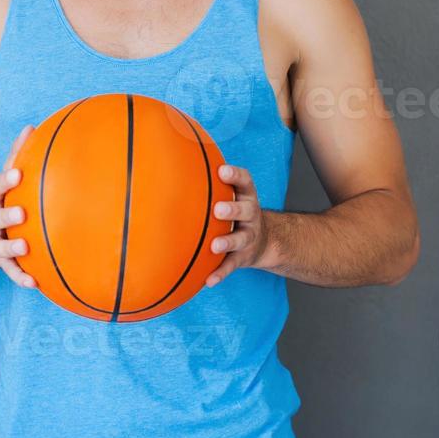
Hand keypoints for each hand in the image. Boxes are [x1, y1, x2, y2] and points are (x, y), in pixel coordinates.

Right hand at [0, 124, 36, 288]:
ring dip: (12, 246)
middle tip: (21, 212)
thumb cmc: (0, 202)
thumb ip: (17, 155)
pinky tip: (35, 283)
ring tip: (25, 246)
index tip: (18, 174)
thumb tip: (32, 126)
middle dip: (6, 215)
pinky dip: (21, 277)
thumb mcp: (4, 182)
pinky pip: (10, 271)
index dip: (5, 181)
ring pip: (0, 246)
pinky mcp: (0, 261)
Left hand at [205, 163, 271, 287]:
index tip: (222, 171)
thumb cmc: (235, 211)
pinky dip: (221, 273)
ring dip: (228, 242)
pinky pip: (231, 266)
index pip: (245, 181)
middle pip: (247, 209)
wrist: (264, 241)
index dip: (235, 175)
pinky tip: (208, 281)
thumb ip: (210, 180)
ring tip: (215, 245)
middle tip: (218, 209)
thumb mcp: (232, 193)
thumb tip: (174, 156)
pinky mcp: (243, 257)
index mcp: (246, 196)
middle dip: (233, 208)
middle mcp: (251, 215)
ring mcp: (248, 236)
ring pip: (241, 238)